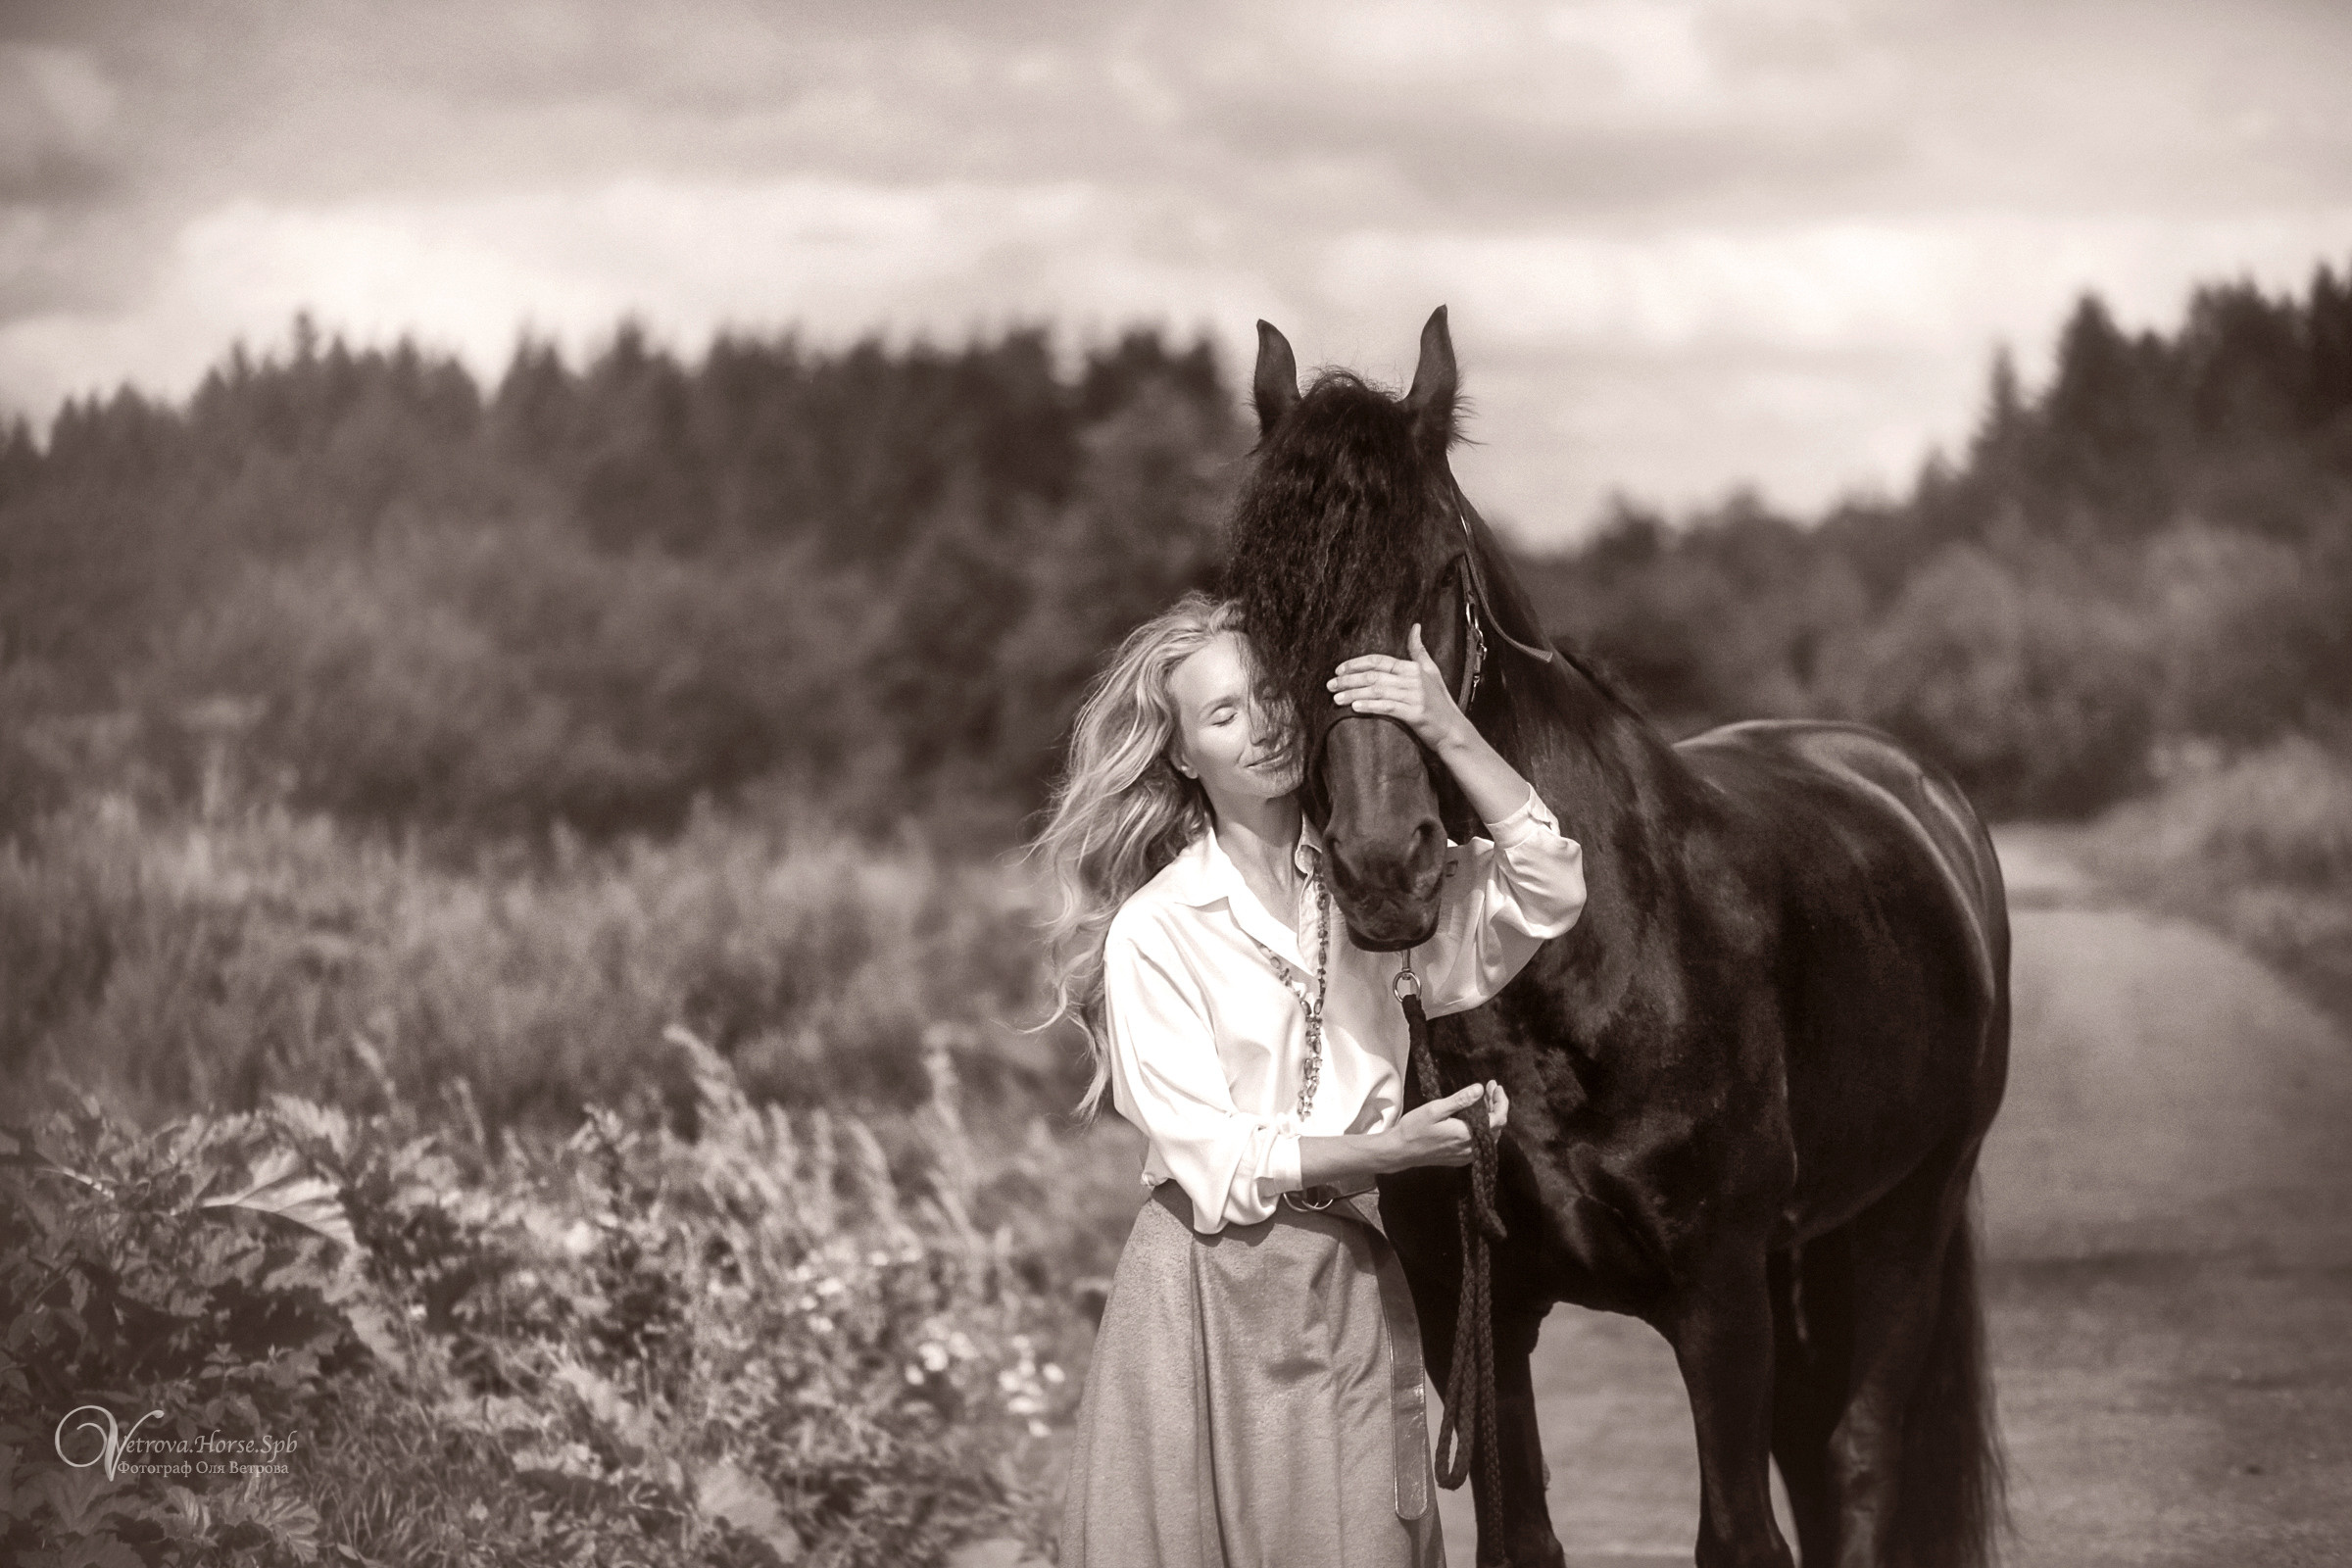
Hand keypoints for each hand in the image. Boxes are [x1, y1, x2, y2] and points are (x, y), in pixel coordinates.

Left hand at [1327, 624, 1469, 750]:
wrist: (1453, 730)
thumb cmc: (1440, 702)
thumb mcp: (1431, 672)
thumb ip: (1419, 651)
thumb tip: (1415, 627)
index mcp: (1413, 668)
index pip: (1379, 661)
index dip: (1356, 664)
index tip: (1338, 670)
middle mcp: (1413, 679)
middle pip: (1374, 675)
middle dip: (1349, 680)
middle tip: (1330, 685)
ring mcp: (1415, 696)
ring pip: (1377, 690)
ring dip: (1353, 694)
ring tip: (1336, 698)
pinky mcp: (1415, 713)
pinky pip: (1387, 707)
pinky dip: (1369, 706)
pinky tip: (1355, 708)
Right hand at [1384, 1079, 1510, 1170]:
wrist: (1401, 1151)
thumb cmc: (1415, 1128)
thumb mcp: (1435, 1109)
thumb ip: (1460, 1100)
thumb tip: (1480, 1089)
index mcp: (1467, 1135)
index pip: (1498, 1119)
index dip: (1501, 1102)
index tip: (1496, 1086)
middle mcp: (1471, 1149)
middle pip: (1497, 1127)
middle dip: (1496, 1106)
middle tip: (1490, 1088)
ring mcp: (1467, 1156)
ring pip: (1490, 1136)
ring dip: (1490, 1117)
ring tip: (1484, 1099)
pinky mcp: (1461, 1159)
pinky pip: (1481, 1143)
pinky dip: (1483, 1128)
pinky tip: (1476, 1117)